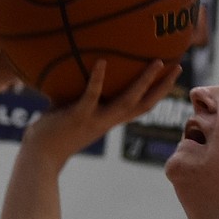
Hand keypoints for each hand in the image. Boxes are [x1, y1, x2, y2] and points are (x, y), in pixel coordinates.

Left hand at [21, 58, 180, 166]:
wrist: (39, 156)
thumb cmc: (52, 131)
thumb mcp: (71, 109)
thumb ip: (77, 91)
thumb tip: (75, 64)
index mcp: (108, 119)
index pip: (140, 106)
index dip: (158, 92)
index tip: (171, 76)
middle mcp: (107, 121)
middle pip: (144, 104)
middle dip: (163, 86)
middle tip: (178, 66)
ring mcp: (95, 120)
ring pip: (126, 101)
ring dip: (143, 82)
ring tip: (156, 62)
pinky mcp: (78, 117)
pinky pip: (91, 97)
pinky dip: (98, 80)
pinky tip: (102, 62)